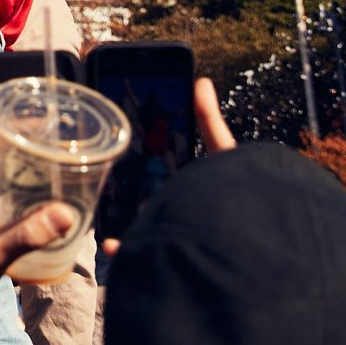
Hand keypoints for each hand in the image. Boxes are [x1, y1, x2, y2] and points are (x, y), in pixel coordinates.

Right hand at [101, 77, 235, 258]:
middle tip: (104, 175)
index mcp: (199, 192)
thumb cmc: (239, 203)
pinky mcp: (162, 263)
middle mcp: (186, 215)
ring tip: (103, 207)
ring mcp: (173, 239)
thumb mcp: (225, 157)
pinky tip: (112, 243)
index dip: (155, 163)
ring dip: (128, 222)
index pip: (174, 174)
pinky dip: (123, 251)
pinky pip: (137, 258)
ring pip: (143, 228)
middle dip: (135, 194)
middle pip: (156, 201)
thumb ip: (211, 124)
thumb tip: (201, 81)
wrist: (242, 257)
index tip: (130, 149)